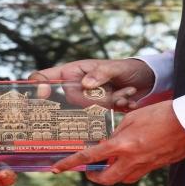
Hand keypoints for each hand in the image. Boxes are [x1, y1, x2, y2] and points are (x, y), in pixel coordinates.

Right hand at [29, 58, 154, 109]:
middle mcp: (77, 87)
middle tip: (112, 93)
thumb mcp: (115, 67)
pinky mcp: (100, 111)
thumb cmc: (127, 68)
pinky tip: (129, 101)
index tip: (41, 95)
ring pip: (88, 111)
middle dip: (92, 100)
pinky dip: (118, 109)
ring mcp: (87, 100)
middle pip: (68, 101)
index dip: (38, 86)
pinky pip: (102, 118)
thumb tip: (85, 85)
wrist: (146, 79)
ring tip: (126, 93)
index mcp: (73, 72)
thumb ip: (101, 74)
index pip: (46, 77)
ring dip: (112, 103)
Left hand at [51, 100, 184, 183]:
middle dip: (94, 177)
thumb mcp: (134, 116)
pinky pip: (137, 173)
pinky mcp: (156, 167)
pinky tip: (130, 156)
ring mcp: (145, 166)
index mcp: (123, 145)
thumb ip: (118, 129)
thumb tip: (110, 139)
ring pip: (122, 179)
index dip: (70, 163)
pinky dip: (128, 168)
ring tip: (110, 160)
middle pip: (105, 179)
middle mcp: (132, 160)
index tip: (57, 169)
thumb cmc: (163, 113)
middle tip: (89, 169)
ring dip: (112, 173)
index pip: (90, 157)